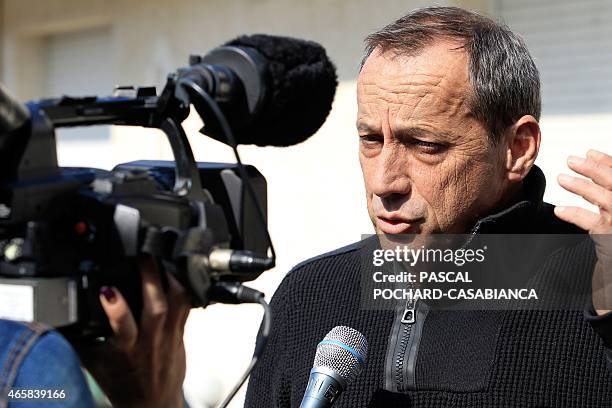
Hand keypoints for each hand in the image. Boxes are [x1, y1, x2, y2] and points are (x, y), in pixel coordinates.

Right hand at [77, 257, 190, 406]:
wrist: (153, 404)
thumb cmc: (123, 384)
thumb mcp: (95, 364)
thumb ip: (80, 341)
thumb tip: (56, 322)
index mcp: (126, 350)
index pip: (123, 326)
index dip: (116, 307)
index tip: (106, 288)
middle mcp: (150, 341)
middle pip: (156, 307)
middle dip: (150, 278)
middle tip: (142, 256)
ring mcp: (169, 336)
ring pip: (176, 303)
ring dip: (169, 279)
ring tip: (159, 260)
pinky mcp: (181, 333)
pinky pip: (186, 306)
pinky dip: (182, 287)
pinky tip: (174, 274)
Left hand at [554, 149, 611, 314]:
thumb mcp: (608, 213)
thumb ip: (607, 193)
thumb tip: (592, 163)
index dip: (608, 162)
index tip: (590, 152)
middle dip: (595, 169)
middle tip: (572, 160)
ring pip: (607, 200)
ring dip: (583, 187)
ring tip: (561, 178)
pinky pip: (594, 224)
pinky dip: (576, 215)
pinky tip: (560, 210)